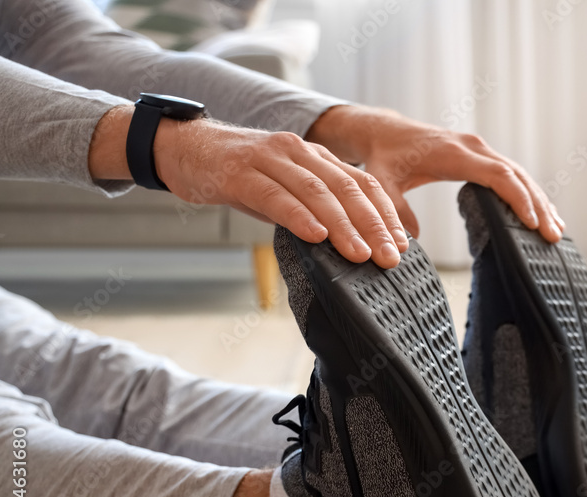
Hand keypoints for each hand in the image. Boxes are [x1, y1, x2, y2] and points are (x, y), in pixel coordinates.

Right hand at [88, 106, 406, 268]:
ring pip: (316, 192)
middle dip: (373, 226)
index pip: (362, 184)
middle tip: (389, 258)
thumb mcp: (285, 190)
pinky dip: (298, 216)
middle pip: (347, 189)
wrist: (183, 148)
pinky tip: (316, 236)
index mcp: (316, 156)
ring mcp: (269, 159)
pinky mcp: (240, 173)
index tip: (402, 245)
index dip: (386, 215)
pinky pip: (275, 195)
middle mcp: (299, 152)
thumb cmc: (240, 176)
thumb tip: (350, 246)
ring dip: (343, 226)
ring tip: (361, 254)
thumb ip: (315, 210)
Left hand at [306, 105, 564, 242]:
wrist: (385, 132)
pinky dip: (529, 193)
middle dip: (537, 205)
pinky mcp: (481, 156)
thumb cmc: (384, 157)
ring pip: (519, 174)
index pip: (497, 175)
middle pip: (516, 175)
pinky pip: (512, 174)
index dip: (517, 198)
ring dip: (539, 200)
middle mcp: (473, 147)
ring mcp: (480, 150)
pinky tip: (543, 213)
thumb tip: (409, 243)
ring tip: (556, 229)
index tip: (531, 223)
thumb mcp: (381, 182)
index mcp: (453, 153)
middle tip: (553, 235)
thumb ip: (393, 210)